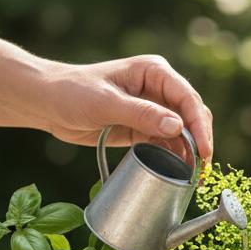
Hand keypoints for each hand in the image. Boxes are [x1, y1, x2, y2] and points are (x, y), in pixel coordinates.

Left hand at [37, 55, 213, 161]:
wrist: (47, 103)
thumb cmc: (72, 92)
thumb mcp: (106, 103)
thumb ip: (142, 114)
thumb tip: (178, 127)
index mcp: (154, 72)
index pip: (187, 98)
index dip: (199, 126)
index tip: (204, 151)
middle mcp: (158, 88)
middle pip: (192, 115)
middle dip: (200, 141)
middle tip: (201, 170)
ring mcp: (152, 109)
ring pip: (183, 132)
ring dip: (189, 152)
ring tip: (193, 177)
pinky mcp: (143, 128)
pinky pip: (166, 143)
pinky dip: (174, 157)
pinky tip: (178, 172)